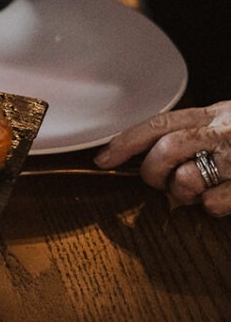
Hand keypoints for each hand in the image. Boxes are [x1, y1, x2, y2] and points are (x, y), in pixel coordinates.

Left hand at [94, 102, 230, 215]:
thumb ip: (193, 132)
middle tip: (164, 183)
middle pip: (165, 150)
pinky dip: (213, 205)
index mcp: (215, 115)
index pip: (160, 123)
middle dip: (154, 173)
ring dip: (187, 192)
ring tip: (206, 188)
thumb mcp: (228, 124)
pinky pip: (210, 203)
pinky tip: (225, 195)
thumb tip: (145, 152)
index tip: (103, 159)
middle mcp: (223, 132)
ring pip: (185, 179)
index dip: (126, 142)